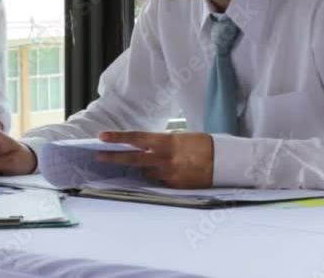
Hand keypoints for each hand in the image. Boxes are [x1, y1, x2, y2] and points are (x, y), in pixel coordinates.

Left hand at [96, 131, 213, 188]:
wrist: (224, 161)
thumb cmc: (203, 145)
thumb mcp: (180, 137)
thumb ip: (162, 141)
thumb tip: (146, 144)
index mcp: (166, 141)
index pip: (136, 138)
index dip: (117, 138)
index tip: (101, 137)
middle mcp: (165, 158)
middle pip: (133, 158)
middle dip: (114, 157)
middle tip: (99, 156)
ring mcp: (169, 173)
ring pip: (146, 172)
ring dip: (143, 168)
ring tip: (156, 162)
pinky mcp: (175, 185)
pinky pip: (159, 181)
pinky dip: (158, 176)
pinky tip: (168, 171)